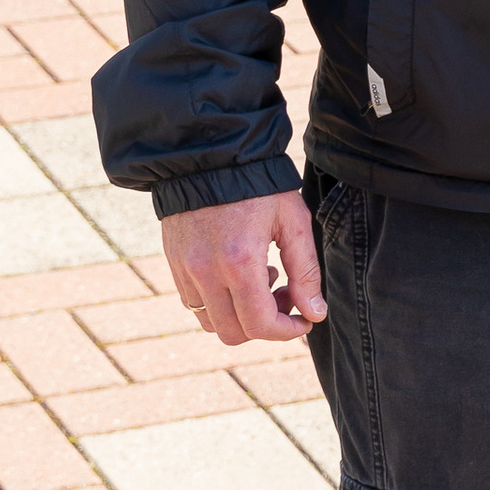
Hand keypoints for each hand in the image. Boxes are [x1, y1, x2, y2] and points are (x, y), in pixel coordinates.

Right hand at [160, 193, 324, 346]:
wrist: (210, 156)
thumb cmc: (259, 185)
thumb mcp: (293, 221)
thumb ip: (305, 271)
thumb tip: (315, 313)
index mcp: (239, 261)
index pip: (259, 325)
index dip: (287, 332)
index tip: (305, 321)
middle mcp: (206, 271)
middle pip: (234, 333)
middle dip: (265, 325)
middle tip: (285, 296)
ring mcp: (185, 269)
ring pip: (211, 323)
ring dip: (240, 316)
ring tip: (263, 281)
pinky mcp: (174, 264)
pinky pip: (194, 304)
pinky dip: (219, 303)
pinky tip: (238, 274)